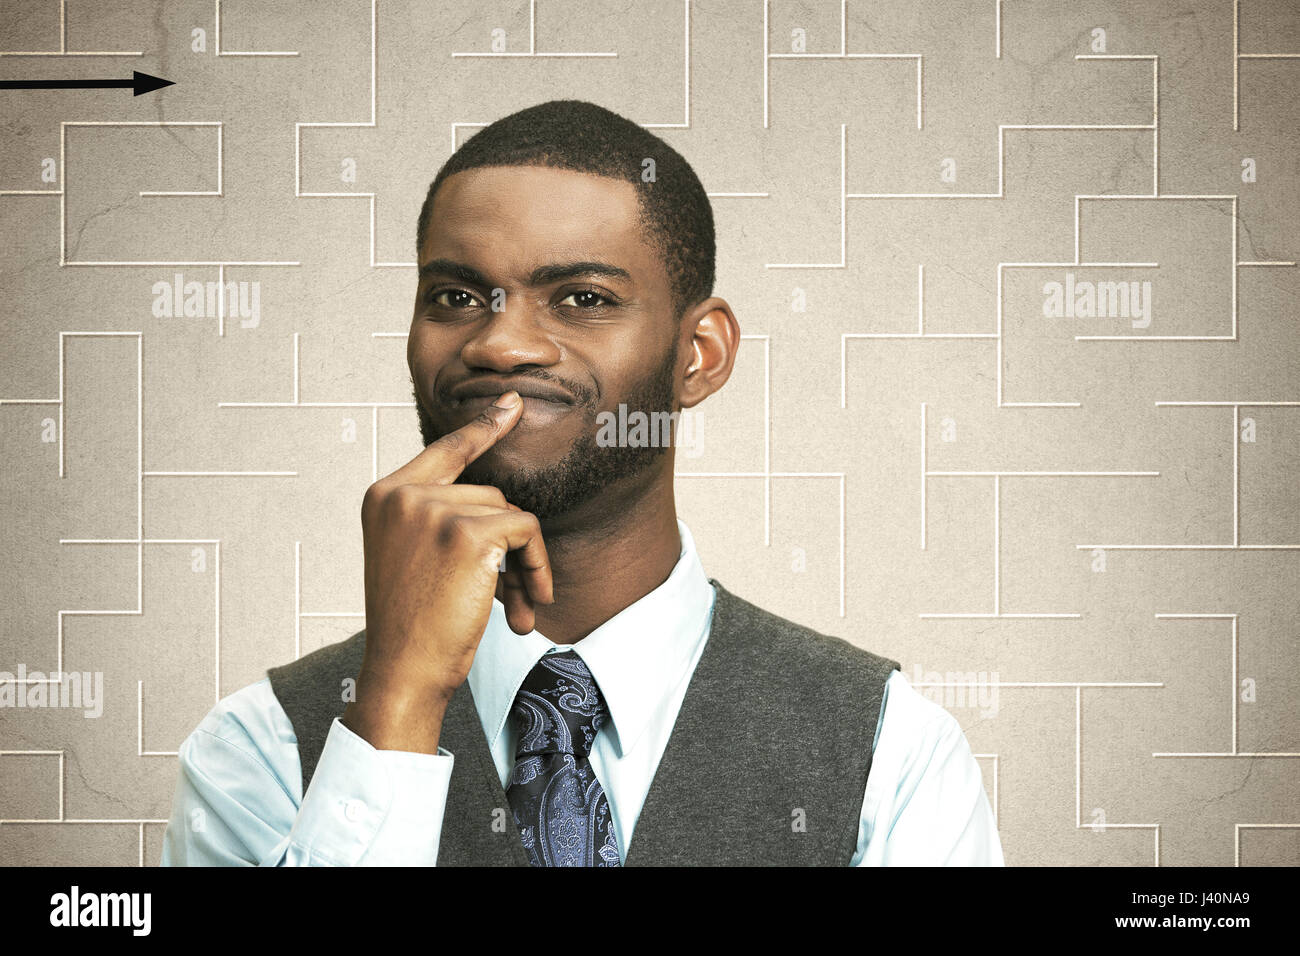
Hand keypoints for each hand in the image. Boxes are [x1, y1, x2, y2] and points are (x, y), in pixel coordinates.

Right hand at [341, 390, 552, 752]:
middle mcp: (402, 495)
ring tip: (518, 607)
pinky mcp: (467, 534)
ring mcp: (433, 511)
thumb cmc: (413, 625)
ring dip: (525, 562)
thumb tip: (502, 501)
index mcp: (384, 497)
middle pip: (490, 493)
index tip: (512, 402)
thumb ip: (440, 517)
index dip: (482, 427)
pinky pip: (526, 531)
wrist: (402, 672)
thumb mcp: (412, 556)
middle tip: (514, 595)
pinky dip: (537, 566)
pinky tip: (526, 605)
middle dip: (510, 545)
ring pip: (512, 513)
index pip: (444, 450)